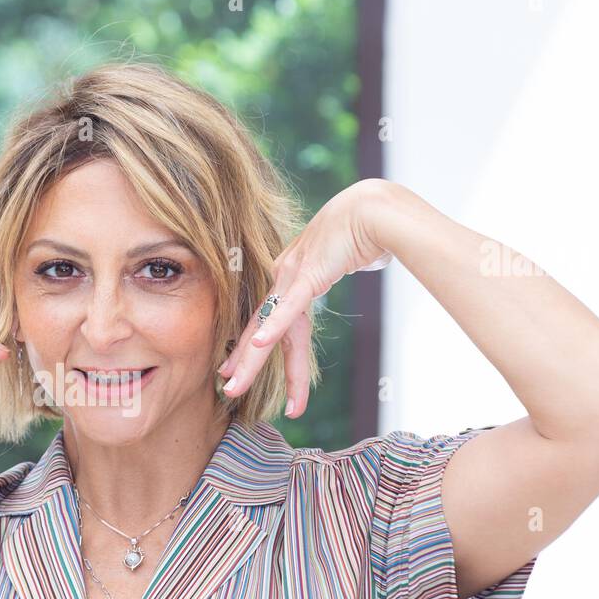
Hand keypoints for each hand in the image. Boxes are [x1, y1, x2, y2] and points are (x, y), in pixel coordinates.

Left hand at [217, 177, 396, 418]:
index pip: (267, 321)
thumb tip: (348, 269)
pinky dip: (274, 325)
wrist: (371, 208)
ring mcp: (292, 276)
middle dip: (243, 363)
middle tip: (227, 389)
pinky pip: (289, 306)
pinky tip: (260, 344)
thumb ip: (333, 270)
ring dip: (251, 360)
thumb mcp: (338, 260)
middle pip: (260, 329)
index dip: (250, 348)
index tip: (232, 369)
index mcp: (289, 280)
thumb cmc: (359, 230)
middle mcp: (284, 279)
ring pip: (268, 326)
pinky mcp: (309, 272)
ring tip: (234, 387)